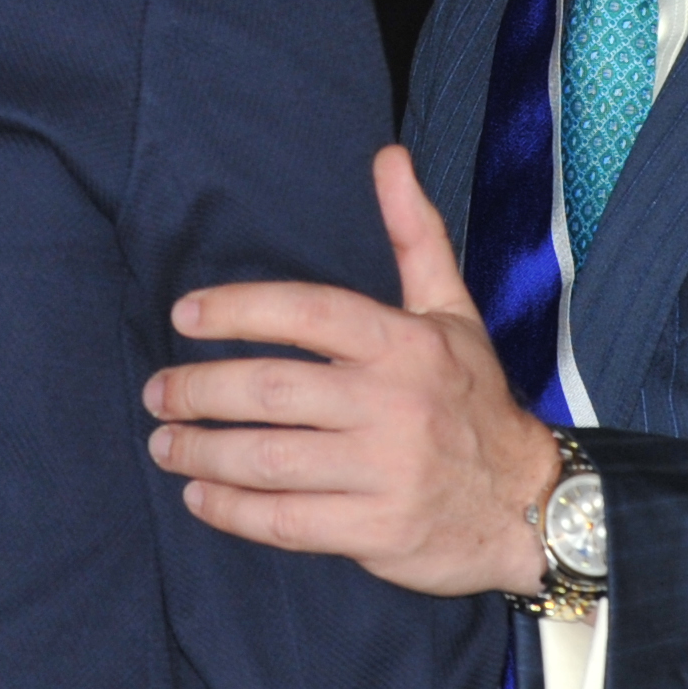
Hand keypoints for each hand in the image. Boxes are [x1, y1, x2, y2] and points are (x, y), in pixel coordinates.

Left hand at [144, 145, 557, 597]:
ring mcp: (386, 471)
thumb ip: (415, 235)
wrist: (531, 504)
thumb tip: (389, 157)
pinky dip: (232, 511)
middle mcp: (394, 403)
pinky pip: (286, 521)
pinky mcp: (377, 531)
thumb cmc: (473, 400)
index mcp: (404, 343)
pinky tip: (200, 497)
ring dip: (202, 453)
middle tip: (157, 392)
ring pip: (269, 459)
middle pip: (272, 390)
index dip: (238, 310)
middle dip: (199, 390)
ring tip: (165, 443)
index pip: (307, 312)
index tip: (183, 316)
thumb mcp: (452, 312)